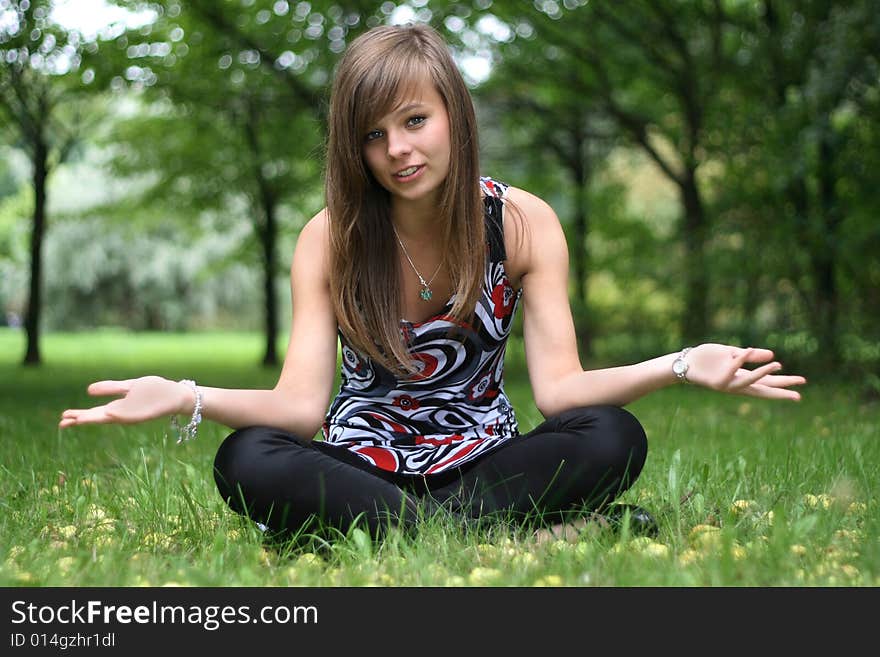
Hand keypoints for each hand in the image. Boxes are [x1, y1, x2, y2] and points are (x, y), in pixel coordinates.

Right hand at [59, 376, 193, 427]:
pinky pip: (132, 415)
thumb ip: (111, 388)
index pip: (95, 413)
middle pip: (100, 418)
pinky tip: (108, 413)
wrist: (176, 394)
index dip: (79, 415)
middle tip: (63, 422)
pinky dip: (121, 415)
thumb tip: (88, 390)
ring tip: (79, 419)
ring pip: (114, 418)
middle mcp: (125, 414)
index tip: (63, 418)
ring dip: (97, 419)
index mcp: (119, 408)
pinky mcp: (146, 413)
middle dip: (83, 420)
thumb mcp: (129, 387)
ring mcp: (135, 414)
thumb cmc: (153, 391)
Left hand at [683, 344, 805, 400]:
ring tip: (779, 365)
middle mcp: (736, 384)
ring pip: (748, 383)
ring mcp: (726, 385)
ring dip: (763, 374)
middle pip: (762, 389)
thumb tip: (773, 355)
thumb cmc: (707, 359)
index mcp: (741, 377)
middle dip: (780, 391)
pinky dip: (740, 362)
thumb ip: (750, 355)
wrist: (684, 362)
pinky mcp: (716, 382)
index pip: (766, 382)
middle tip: (799, 395)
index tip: (802, 384)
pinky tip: (746, 351)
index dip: (783, 384)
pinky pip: (730, 371)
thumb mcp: (732, 354)